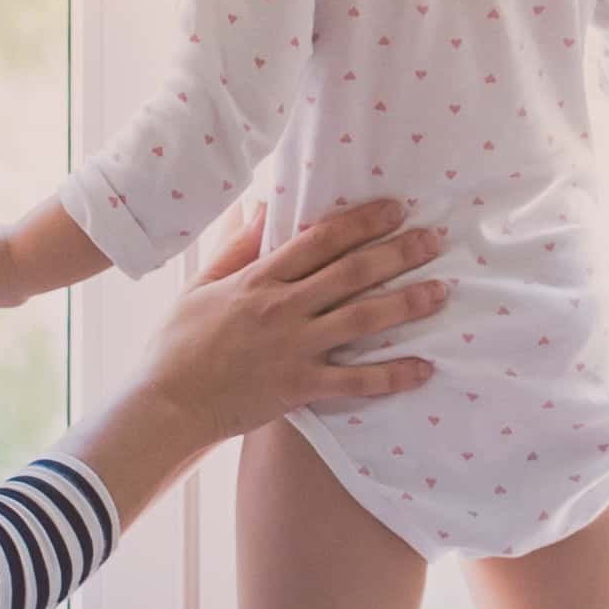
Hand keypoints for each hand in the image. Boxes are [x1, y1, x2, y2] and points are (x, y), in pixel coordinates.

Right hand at [58, 201, 448, 531]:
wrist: (166, 403)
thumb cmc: (177, 343)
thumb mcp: (201, 284)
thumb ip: (236, 245)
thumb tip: (264, 205)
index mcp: (257, 279)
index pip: (319, 240)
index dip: (361, 221)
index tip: (395, 208)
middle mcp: (281, 308)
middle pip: (351, 273)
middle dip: (397, 253)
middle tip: (434, 238)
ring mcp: (293, 348)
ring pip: (362, 320)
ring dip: (406, 304)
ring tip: (442, 291)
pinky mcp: (299, 387)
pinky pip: (356, 381)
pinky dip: (393, 376)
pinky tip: (424, 368)